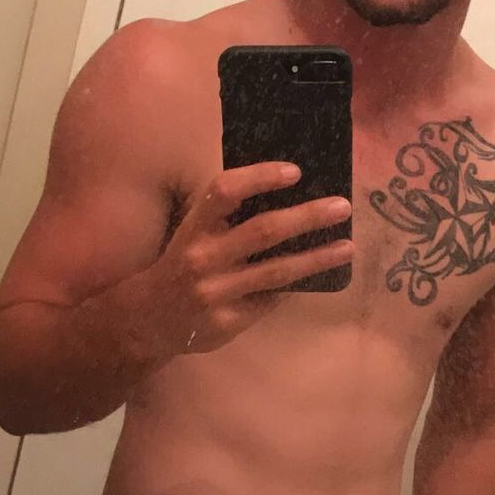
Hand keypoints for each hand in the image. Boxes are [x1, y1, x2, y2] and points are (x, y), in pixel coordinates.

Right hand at [160, 163, 352, 351]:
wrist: (147, 319)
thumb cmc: (181, 265)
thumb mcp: (193, 233)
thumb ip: (227, 219)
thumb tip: (287, 197)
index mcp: (194, 227)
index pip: (224, 191)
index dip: (259, 177)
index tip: (295, 172)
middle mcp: (203, 258)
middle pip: (263, 231)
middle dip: (307, 217)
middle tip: (342, 207)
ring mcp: (216, 292)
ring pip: (277, 272)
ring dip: (317, 258)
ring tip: (347, 247)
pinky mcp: (227, 322)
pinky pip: (269, 300)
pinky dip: (294, 287)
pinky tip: (316, 276)